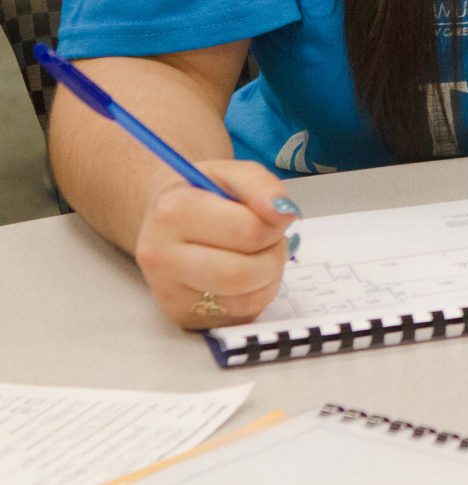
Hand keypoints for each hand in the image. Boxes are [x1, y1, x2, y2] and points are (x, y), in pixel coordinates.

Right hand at [132, 162, 299, 329]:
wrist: (169, 218)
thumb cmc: (206, 194)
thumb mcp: (235, 173)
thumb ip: (263, 186)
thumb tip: (284, 212)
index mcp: (172, 213)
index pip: (246, 232)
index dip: (275, 226)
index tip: (276, 216)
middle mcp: (160, 257)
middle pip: (242, 274)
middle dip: (274, 256)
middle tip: (273, 240)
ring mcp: (168, 292)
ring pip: (245, 300)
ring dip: (270, 277)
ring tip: (260, 254)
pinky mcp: (181, 316)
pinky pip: (240, 315)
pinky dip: (258, 295)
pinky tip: (246, 274)